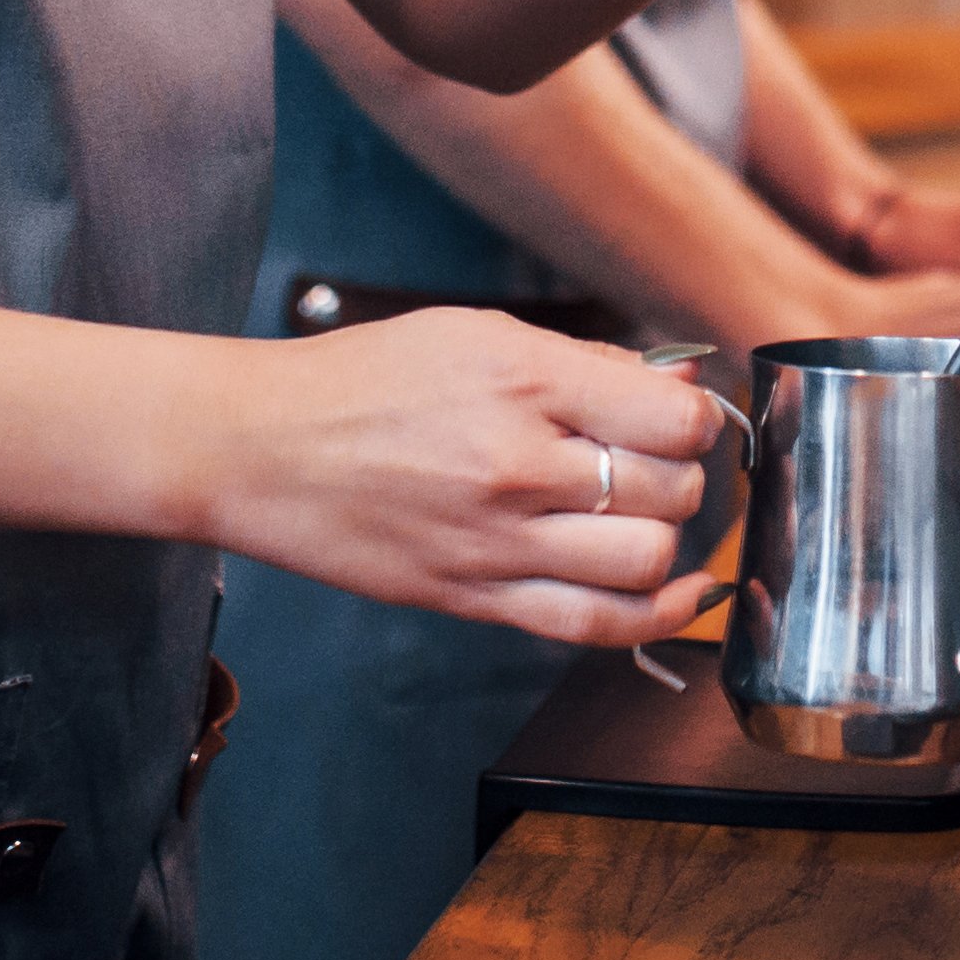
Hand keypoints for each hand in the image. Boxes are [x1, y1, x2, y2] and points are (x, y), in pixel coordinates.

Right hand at [206, 307, 728, 645]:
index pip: (672, 418)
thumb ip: (584, 363)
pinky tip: (677, 593)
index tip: (685, 418)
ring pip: (645, 560)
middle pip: (669, 490)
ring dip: (665, 538)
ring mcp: (496, 542)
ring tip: (641, 515)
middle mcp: (516, 464)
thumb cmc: (362, 382)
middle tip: (654, 464)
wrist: (260, 449)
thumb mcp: (476, 333)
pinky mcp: (474, 600)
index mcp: (522, 380)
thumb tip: (677, 385)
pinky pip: (594, 626)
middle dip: (681, 475)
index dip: (699, 419)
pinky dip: (655, 615)